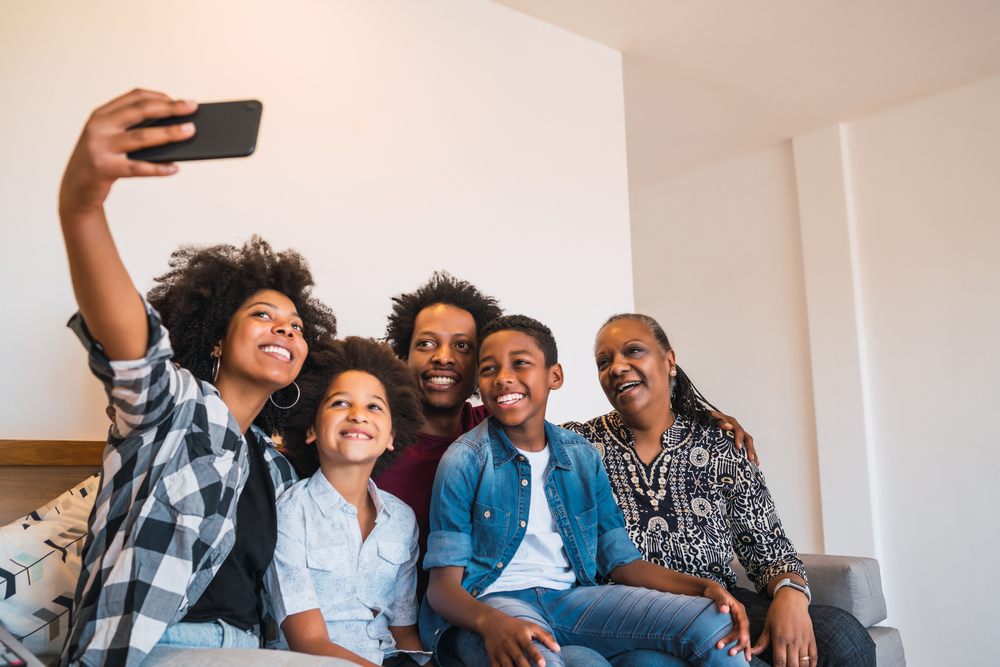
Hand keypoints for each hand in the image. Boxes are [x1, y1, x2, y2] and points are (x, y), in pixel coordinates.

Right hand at [60, 89, 196, 217]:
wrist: (75, 188)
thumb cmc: (101, 161)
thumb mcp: (110, 139)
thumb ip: (133, 130)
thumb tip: (174, 128)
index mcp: (101, 114)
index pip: (133, 97)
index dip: (159, 97)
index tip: (180, 100)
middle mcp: (99, 126)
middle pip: (140, 111)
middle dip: (169, 108)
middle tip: (192, 107)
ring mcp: (100, 147)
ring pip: (142, 137)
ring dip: (169, 133)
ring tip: (190, 132)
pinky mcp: (104, 169)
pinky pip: (138, 168)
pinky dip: (159, 168)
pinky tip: (175, 169)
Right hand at [481, 609, 559, 666]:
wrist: (491, 622)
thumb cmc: (516, 626)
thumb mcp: (531, 626)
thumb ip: (545, 636)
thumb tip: (558, 649)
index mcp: (520, 636)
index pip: (529, 647)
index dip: (536, 656)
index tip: (543, 664)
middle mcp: (510, 644)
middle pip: (519, 659)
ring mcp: (501, 652)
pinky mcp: (493, 658)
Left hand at [702, 583, 750, 659]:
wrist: (711, 592)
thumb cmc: (714, 591)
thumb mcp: (717, 592)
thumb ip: (721, 600)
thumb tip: (725, 610)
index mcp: (739, 609)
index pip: (744, 622)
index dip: (744, 631)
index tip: (742, 639)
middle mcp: (740, 617)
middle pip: (743, 632)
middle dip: (738, 643)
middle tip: (730, 652)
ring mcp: (737, 623)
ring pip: (741, 637)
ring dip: (738, 647)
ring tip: (732, 655)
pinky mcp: (733, 627)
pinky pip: (738, 638)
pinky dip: (740, 646)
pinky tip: (742, 656)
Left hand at [710, 410, 757, 464]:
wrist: (705, 419)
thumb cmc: (708, 419)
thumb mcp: (712, 418)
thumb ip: (719, 421)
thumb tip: (729, 426)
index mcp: (731, 422)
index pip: (739, 430)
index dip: (739, 439)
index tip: (739, 447)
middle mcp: (736, 428)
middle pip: (747, 438)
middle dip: (749, 448)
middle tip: (750, 458)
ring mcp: (736, 435)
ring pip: (748, 443)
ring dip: (752, 453)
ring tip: (755, 463)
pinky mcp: (735, 441)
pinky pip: (744, 447)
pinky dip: (748, 454)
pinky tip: (752, 463)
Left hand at [753, 587, 815, 666]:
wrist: (792, 598)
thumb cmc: (777, 611)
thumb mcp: (767, 625)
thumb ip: (762, 641)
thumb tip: (753, 652)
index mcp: (780, 639)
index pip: (779, 661)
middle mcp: (793, 642)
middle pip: (792, 665)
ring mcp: (803, 641)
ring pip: (804, 663)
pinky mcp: (811, 638)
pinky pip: (814, 656)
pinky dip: (812, 665)